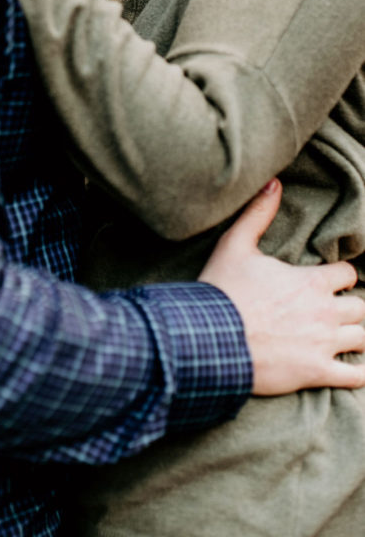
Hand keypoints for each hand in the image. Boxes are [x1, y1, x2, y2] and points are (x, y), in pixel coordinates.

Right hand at [200, 179, 364, 394]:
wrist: (211, 339)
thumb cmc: (223, 291)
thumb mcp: (235, 245)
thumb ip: (258, 214)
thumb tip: (273, 183)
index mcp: (311, 282)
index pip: (347, 274)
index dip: (340, 277)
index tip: (330, 281)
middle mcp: (325, 312)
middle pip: (360, 308)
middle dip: (349, 308)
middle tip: (332, 310)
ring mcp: (323, 345)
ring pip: (362, 339)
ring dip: (353, 336)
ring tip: (340, 337)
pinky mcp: (316, 372)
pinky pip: (355, 376)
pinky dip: (356, 372)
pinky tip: (349, 368)